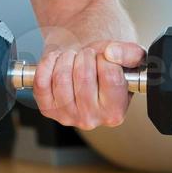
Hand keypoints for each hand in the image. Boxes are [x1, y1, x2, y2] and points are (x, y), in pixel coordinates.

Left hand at [32, 40, 146, 130]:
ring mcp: (67, 116)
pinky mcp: (47, 109)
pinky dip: (48, 63)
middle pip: (84, 76)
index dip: (105, 57)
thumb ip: (130, 53)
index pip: (111, 77)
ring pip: (61, 77)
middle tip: (87, 54)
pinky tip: (58, 61)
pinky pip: (41, 81)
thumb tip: (111, 53)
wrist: (86, 69)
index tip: (103, 56)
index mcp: (115, 111)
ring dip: (66, 57)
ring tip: (74, 57)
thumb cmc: (107, 67)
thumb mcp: (128, 59)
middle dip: (85, 55)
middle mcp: (91, 119)